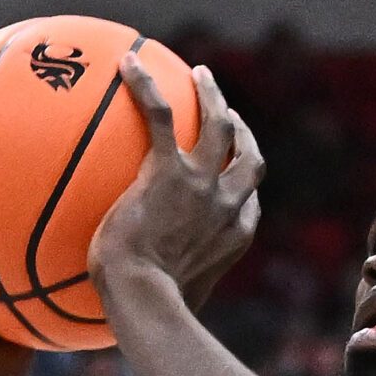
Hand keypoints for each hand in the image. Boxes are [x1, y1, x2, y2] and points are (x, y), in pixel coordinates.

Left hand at [89, 58, 262, 308]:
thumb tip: (139, 309)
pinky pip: (159, 114)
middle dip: (242, 131)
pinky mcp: (169, 169)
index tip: (233, 169)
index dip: (243, 181)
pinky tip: (126, 64)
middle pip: (247, 156)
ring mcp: (202, 183)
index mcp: (233, 235)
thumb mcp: (169, 305)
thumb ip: (167, 295)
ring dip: (212, 96)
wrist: (144, 300)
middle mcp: (228, 204)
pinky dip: (145, 86)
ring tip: (200, 75)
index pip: (248, 201)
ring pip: (218, 125)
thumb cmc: (147, 311)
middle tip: (228, 113)